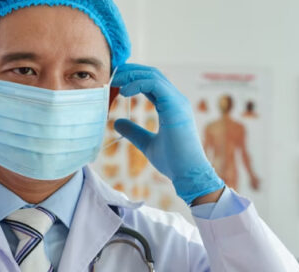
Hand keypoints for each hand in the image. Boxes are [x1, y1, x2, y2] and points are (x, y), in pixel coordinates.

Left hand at [112, 64, 224, 204]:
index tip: (114, 82)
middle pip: (152, 74)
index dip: (133, 78)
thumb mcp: (147, 143)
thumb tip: (117, 122)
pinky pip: (156, 86)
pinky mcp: (176, 107)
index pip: (151, 83)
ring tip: (114, 80)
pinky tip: (124, 92)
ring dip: (132, 75)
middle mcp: (175, 100)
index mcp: (170, 106)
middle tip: (111, 74)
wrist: (187, 173)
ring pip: (154, 76)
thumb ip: (134, 132)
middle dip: (131, 71)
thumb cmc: (173, 161)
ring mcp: (177, 102)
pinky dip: (139, 85)